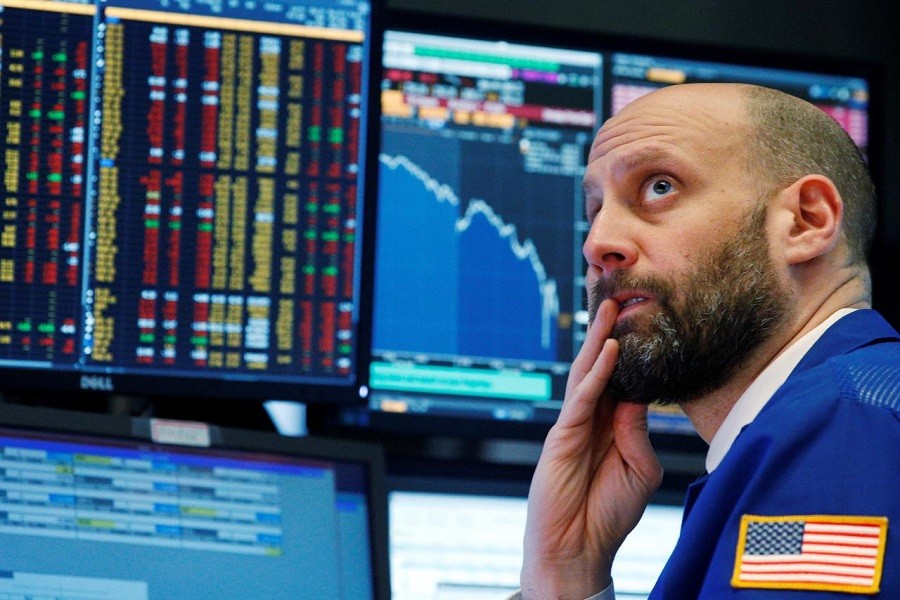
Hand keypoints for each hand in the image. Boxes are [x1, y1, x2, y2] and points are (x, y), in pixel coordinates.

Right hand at [520, 299, 663, 598]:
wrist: (579, 549)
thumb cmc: (609, 514)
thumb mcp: (640, 470)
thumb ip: (638, 432)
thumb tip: (637, 395)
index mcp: (612, 425)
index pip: (623, 378)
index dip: (631, 348)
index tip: (643, 317)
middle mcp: (592, 418)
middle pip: (601, 365)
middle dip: (608, 330)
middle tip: (618, 293)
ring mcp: (574, 425)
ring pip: (588, 373)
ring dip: (599, 339)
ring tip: (609, 306)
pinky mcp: (561, 436)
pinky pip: (582, 399)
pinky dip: (596, 374)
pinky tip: (609, 351)